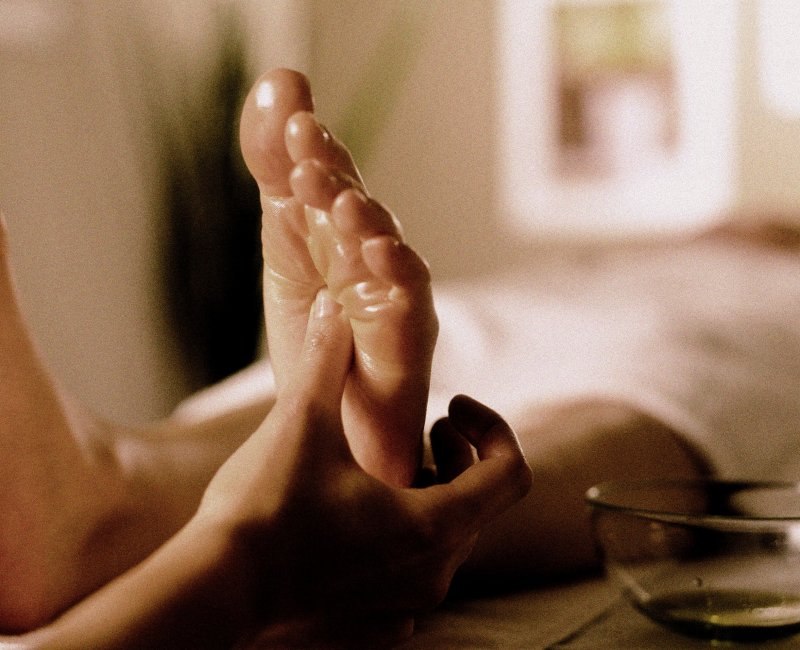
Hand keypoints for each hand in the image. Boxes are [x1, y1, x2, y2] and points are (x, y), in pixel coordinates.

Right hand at [199, 289, 531, 647]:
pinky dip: (403, 538)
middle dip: (458, 454)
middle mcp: (431, 574)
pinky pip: (411, 575)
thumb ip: (327, 360)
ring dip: (431, 493)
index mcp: (432, 525)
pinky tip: (358, 518)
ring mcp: (402, 607)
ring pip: (445, 540)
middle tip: (429, 426)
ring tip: (387, 464)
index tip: (452, 408)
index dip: (492, 429)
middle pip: (477, 502)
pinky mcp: (370, 627)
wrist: (211, 595)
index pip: (509, 473)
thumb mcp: (301, 423)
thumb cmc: (262, 512)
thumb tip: (335, 309)